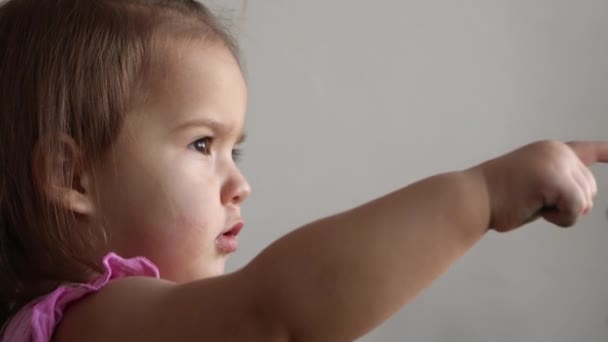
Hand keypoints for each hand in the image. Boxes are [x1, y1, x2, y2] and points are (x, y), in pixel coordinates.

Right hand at [472, 140, 607, 231]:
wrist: (473, 198)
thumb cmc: (496, 199)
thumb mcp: (533, 186)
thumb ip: (559, 187)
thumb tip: (583, 202)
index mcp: (550, 151)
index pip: (589, 150)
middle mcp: (557, 151)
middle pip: (590, 189)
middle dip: (568, 205)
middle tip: (535, 203)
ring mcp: (557, 162)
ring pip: (585, 200)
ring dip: (562, 213)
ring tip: (532, 204)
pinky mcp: (556, 178)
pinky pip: (576, 208)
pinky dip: (561, 218)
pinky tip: (537, 210)